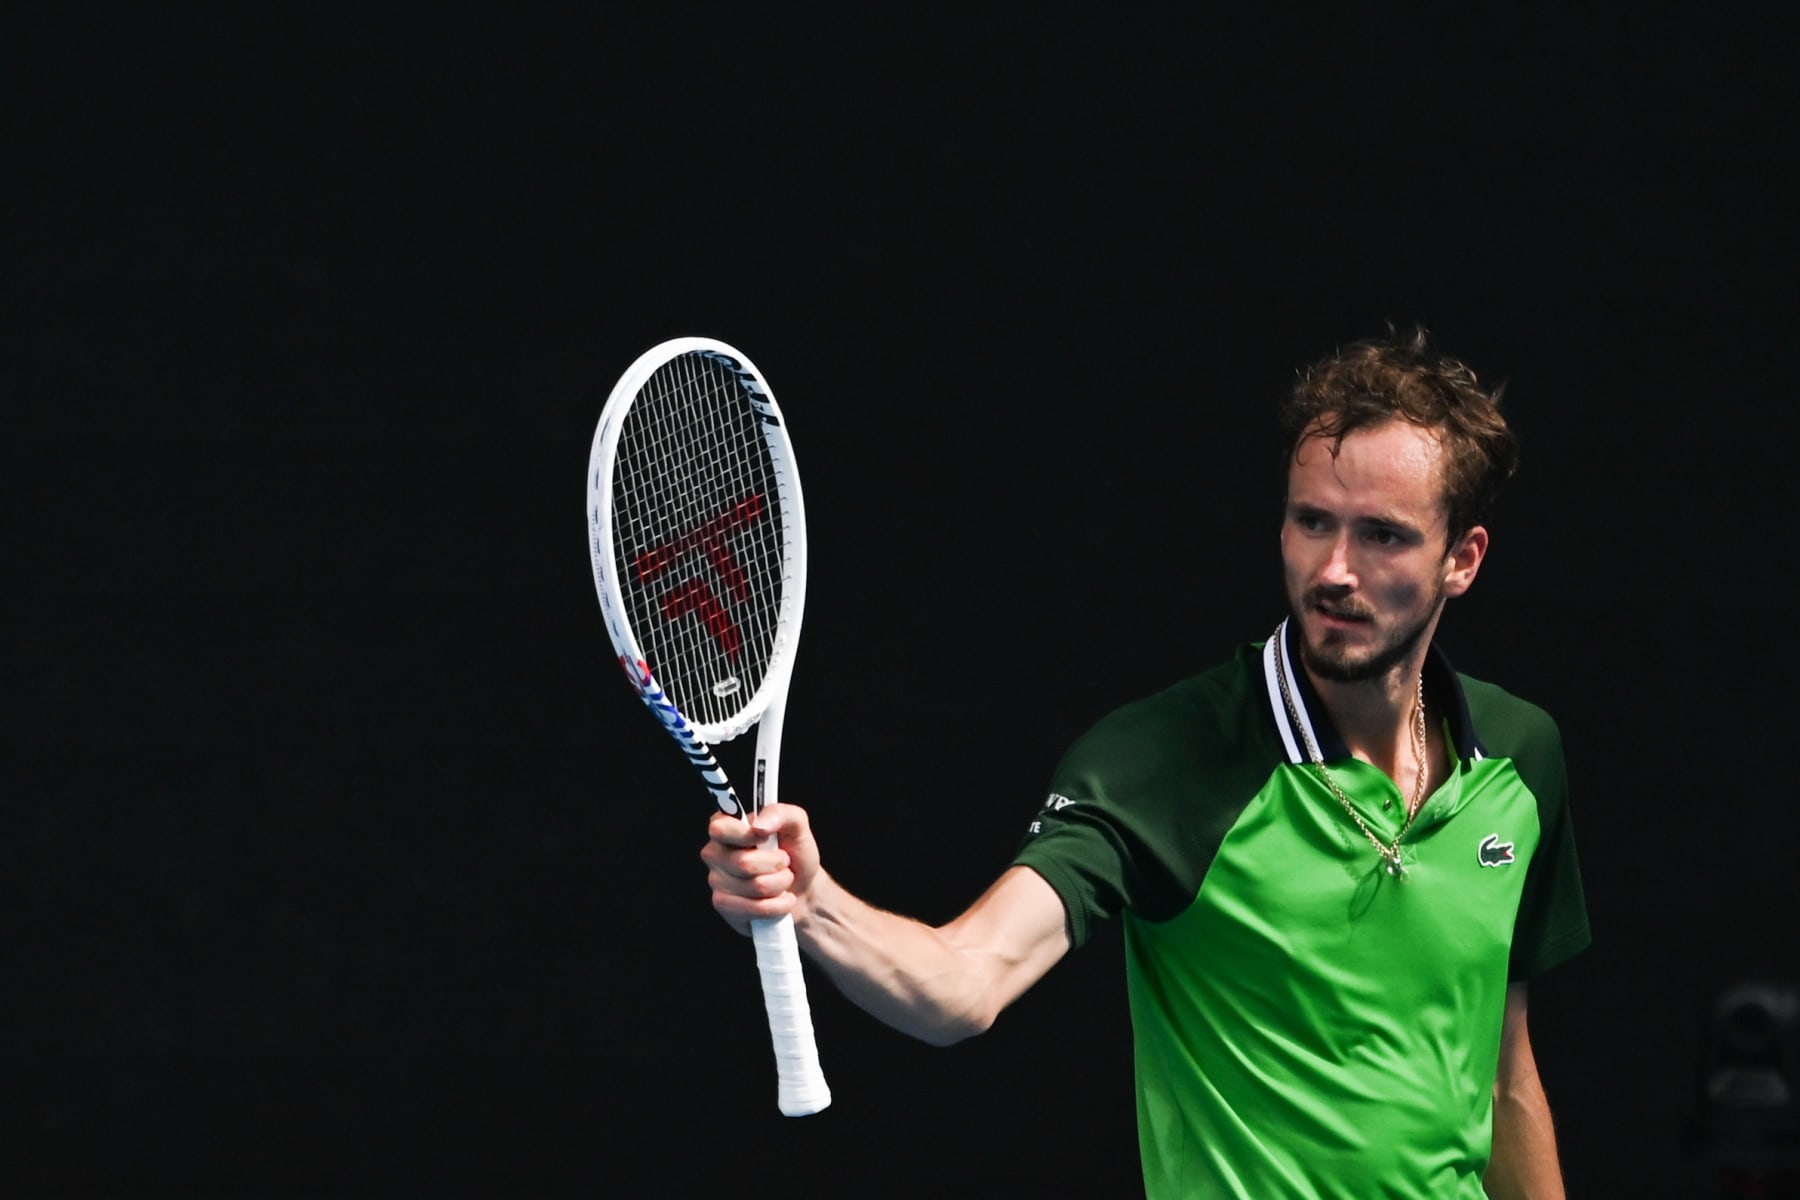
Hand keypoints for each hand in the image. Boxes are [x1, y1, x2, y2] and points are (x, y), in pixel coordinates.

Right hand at [701, 802, 822, 935]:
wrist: (803, 888)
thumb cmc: (794, 853)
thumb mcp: (796, 825)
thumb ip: (780, 814)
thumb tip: (760, 825)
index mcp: (727, 826)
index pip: (720, 828)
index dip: (746, 835)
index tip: (765, 837)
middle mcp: (715, 852)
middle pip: (743, 864)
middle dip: (776, 865)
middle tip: (784, 862)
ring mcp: (716, 881)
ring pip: (754, 887)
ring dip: (780, 885)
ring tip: (783, 880)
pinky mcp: (724, 906)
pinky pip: (753, 909)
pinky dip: (776, 906)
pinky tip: (780, 900)